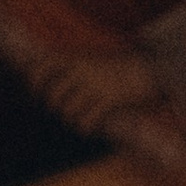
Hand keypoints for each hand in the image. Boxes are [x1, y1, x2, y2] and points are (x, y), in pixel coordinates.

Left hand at [42, 46, 168, 137]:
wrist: (151, 67)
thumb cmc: (121, 66)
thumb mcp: (93, 58)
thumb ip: (74, 66)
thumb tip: (55, 76)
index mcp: (75, 58)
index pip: (41, 65)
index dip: (34, 80)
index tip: (36, 90)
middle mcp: (80, 71)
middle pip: (52, 94)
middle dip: (54, 106)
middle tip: (62, 109)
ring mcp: (94, 86)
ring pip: (67, 110)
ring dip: (70, 118)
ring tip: (77, 120)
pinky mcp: (109, 100)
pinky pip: (86, 120)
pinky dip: (85, 127)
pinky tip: (89, 128)